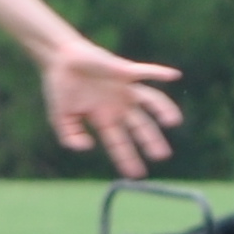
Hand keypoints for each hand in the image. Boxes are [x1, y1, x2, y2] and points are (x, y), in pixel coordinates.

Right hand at [38, 43, 180, 177]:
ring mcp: (124, 88)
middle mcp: (118, 105)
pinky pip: (145, 71)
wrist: (59, 58)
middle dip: (151, 141)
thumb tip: (87, 147)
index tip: (135, 174)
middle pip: (140, 126)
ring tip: (173, 122)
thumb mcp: (60, 118)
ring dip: (163, 111)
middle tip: (162, 156)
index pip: (119, 143)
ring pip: (150, 101)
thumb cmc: (60, 87)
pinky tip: (174, 76)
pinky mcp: (124, 70)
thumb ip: (70, 136)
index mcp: (104, 119)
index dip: (127, 158)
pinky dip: (159, 72)